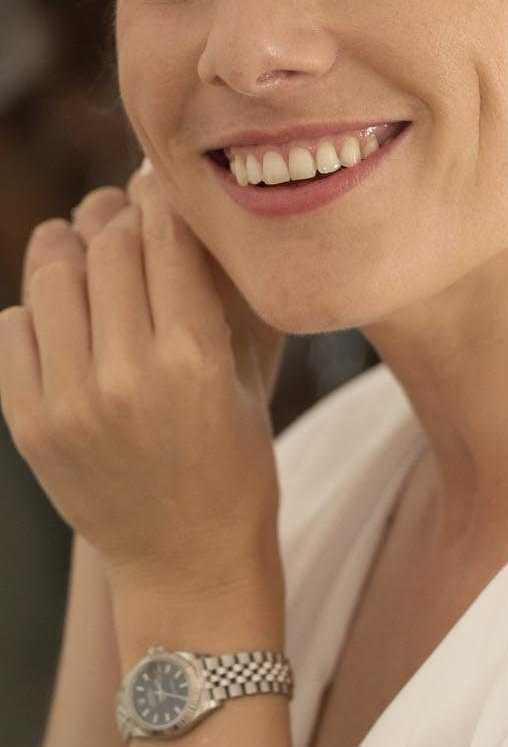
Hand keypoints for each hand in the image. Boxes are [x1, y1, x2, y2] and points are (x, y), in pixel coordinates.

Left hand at [0, 160, 283, 592]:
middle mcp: (127, 376)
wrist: (188, 562)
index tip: (164, 184)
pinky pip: (11, 328)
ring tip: (83, 247)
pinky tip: (59, 316)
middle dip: (117, 216)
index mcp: (195, 359)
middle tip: (124, 209)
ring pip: (51, 276)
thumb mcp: (246, 376)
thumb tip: (176, 203)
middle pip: (107, 244)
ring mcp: (70, 403)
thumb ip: (213, 293)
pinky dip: (33, 310)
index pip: (165, 234)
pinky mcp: (29, 426)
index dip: (162, 196)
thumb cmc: (235, 464)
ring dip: (68, 250)